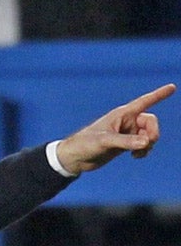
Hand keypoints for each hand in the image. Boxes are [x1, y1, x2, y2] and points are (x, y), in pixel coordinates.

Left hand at [53, 85, 173, 174]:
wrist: (74, 158)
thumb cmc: (85, 144)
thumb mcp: (105, 142)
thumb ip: (126, 142)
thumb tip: (146, 143)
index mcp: (121, 114)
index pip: (144, 102)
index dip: (159, 95)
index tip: (172, 87)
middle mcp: (126, 121)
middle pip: (151, 122)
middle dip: (153, 133)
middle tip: (147, 144)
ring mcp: (127, 133)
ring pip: (149, 135)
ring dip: (149, 144)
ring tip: (139, 154)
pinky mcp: (125, 144)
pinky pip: (143, 144)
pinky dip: (144, 150)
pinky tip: (137, 156)